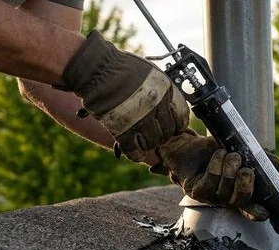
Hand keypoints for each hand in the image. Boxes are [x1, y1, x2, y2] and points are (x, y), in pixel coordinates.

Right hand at [59, 30, 189, 161]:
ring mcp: (140, 119)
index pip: (182, 117)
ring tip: (143, 142)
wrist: (95, 67)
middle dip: (162, 135)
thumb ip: (161, 90)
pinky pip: (134, 150)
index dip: (177, 124)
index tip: (173, 127)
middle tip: (156, 135)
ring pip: (153, 143)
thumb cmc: (119, 66)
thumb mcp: (150, 73)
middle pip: (168, 132)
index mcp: (166, 91)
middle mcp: (157, 106)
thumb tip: (169, 106)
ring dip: (149, 144)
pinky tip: (135, 153)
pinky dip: (135, 154)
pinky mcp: (123, 130)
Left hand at [150, 130, 278, 220]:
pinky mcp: (196, 192)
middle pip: (241, 201)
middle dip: (245, 186)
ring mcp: (211, 197)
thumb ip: (259, 157)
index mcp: (239, 192)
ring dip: (230, 169)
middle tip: (246, 169)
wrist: (187, 145)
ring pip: (225, 190)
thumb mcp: (240, 150)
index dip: (259, 212)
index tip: (266, 212)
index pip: (252, 209)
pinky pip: (210, 182)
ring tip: (230, 154)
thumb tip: (276, 165)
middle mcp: (226, 199)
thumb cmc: (214, 150)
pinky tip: (218, 155)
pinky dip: (217, 166)